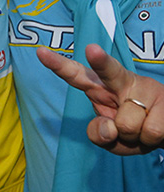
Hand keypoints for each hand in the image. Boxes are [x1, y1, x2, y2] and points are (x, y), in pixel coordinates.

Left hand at [37, 44, 163, 154]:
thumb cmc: (132, 132)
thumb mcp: (110, 140)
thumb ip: (99, 135)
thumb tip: (110, 128)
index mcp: (99, 89)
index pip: (76, 75)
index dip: (58, 65)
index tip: (40, 52)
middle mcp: (119, 83)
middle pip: (109, 71)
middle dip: (100, 61)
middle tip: (92, 50)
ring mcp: (144, 87)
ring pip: (127, 123)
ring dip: (133, 137)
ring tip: (140, 130)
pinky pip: (149, 131)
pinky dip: (149, 140)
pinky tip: (153, 130)